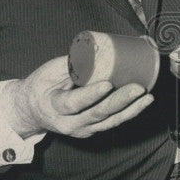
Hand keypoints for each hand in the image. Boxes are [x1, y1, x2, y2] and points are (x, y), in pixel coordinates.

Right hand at [3, 56, 153, 138]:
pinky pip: (113, 122)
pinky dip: (130, 113)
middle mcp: (69, 124)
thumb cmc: (40, 87)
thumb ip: (70, 65)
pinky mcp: (93, 128)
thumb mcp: (48, 72)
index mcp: (54, 108)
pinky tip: (143, 103)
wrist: (32, 110)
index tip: (107, 84)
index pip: (73, 103)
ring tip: (146, 97)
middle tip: (137, 88)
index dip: (91, 95)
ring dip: (131, 109)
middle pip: (97, 115)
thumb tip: (96, 50)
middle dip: (120, 101)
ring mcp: (83, 129)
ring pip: (109, 122)